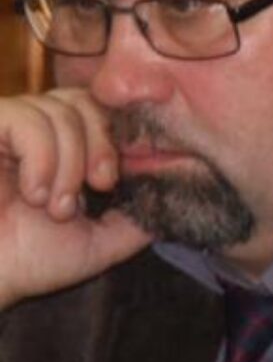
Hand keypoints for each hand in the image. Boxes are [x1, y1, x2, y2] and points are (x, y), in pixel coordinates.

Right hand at [0, 90, 146, 309]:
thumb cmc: (27, 260)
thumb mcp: (98, 242)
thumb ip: (133, 221)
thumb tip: (167, 201)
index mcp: (60, 153)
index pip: (97, 111)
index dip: (116, 136)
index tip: (115, 178)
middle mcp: (31, 134)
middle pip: (82, 101)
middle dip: (100, 144)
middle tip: (98, 185)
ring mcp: (4, 130)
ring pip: (57, 111)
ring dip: (68, 164)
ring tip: (52, 205)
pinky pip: (24, 118)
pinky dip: (41, 157)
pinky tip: (33, 192)